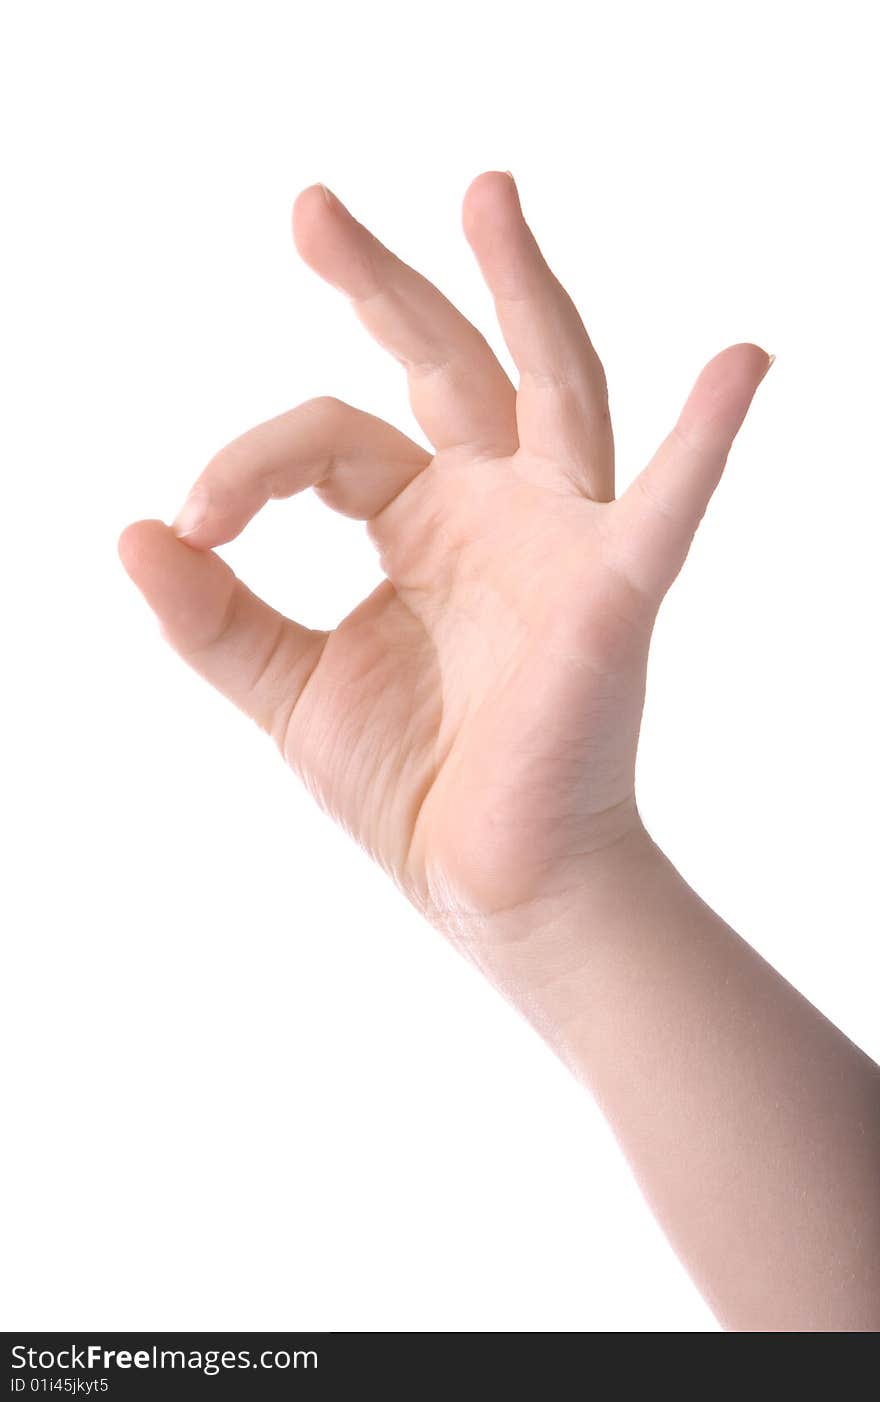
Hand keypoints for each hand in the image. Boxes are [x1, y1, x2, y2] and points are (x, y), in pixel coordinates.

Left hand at [119, 173, 770, 928]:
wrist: (493, 886)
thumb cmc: (414, 786)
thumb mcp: (288, 689)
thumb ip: (215, 616)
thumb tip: (131, 533)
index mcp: (419, 524)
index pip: (330, 443)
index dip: (251, 465)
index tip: (191, 520)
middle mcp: (494, 510)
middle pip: (445, 362)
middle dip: (382, 282)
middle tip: (307, 208)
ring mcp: (559, 540)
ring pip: (552, 385)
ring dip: (522, 290)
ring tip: (484, 195)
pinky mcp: (611, 596)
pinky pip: (667, 507)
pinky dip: (706, 440)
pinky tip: (741, 363)